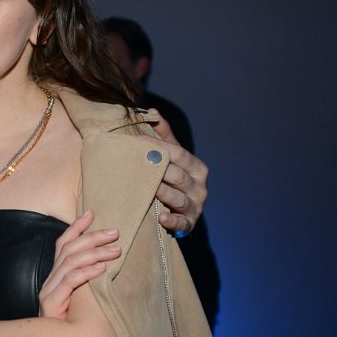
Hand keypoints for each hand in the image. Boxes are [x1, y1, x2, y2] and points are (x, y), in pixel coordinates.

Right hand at [39, 210, 118, 319]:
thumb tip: (112, 266)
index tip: (91, 213)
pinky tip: (103, 270)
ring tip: (117, 250)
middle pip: (69, 249)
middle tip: (116, 232)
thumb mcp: (83, 300)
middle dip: (92, 237)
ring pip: (70, 262)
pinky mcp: (52, 304)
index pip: (63, 244)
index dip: (76, 228)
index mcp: (56, 276)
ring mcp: (49, 291)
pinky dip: (87, 272)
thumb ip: (90, 283)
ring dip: (95, 253)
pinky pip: (70, 282)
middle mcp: (50, 280)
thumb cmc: (74, 326)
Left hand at [148, 110, 207, 235]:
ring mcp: (196, 206)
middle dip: (159, 170)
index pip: (179, 154)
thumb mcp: (173, 158)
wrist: (182, 210)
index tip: (137, 140)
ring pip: (179, 198)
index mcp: (197, 167)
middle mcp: (199, 186)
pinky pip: (182, 223)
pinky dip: (173, 220)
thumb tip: (154, 112)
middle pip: (178, 176)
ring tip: (149, 188)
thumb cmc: (174, 179)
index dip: (159, 146)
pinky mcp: (190, 223)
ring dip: (163, 192)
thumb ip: (164, 137)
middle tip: (137, 164)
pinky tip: (161, 216)